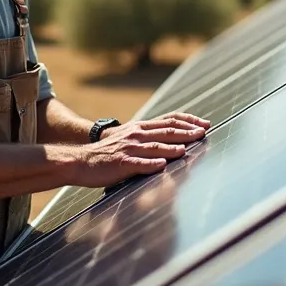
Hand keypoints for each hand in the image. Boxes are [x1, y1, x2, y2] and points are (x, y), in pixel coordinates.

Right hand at [69, 112, 210, 187]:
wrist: (81, 161)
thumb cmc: (108, 153)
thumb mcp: (129, 139)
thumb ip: (148, 138)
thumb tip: (172, 141)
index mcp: (139, 128)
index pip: (169, 120)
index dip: (188, 121)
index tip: (204, 123)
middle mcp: (136, 134)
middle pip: (165, 131)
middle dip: (186, 132)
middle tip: (203, 133)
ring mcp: (128, 149)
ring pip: (154, 147)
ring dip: (171, 148)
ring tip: (185, 149)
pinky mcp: (120, 163)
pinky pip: (138, 163)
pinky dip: (151, 164)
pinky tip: (161, 165)